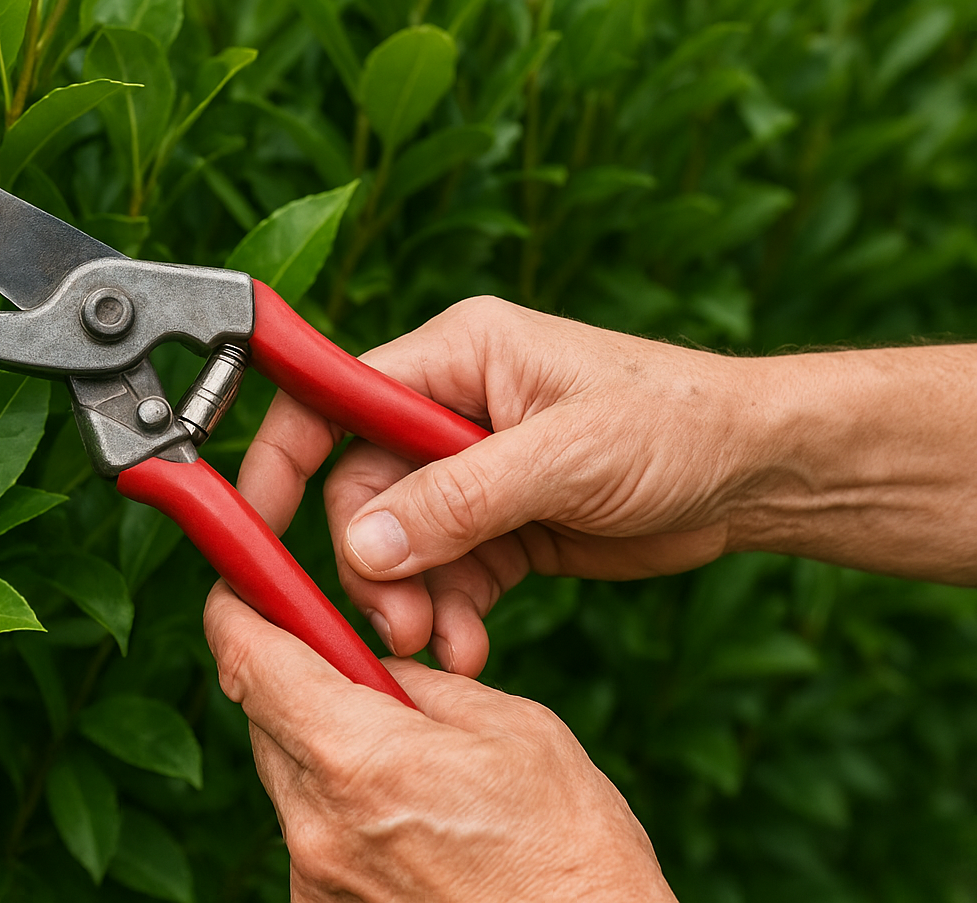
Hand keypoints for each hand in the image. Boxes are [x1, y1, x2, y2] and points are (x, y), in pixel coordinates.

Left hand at [203, 581, 675, 902]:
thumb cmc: (570, 852)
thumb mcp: (510, 730)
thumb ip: (416, 685)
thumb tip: (364, 663)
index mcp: (359, 758)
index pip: (249, 659)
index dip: (237, 610)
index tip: (244, 587)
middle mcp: (317, 825)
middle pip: (263, 718)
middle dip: (296, 681)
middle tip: (355, 674)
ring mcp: (314, 879)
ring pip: (287, 778)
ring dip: (325, 752)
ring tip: (411, 771)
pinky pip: (310, 834)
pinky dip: (340, 811)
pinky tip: (408, 823)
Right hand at [238, 296, 751, 673]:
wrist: (755, 473)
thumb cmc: (677, 423)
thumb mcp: (565, 457)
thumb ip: (458, 499)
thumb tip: (362, 544)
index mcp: (455, 358)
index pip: (333, 398)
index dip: (281, 456)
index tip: (251, 521)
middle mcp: (449, 410)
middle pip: (361, 490)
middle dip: (372, 562)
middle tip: (399, 624)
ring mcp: (472, 471)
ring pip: (397, 544)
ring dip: (411, 601)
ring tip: (445, 648)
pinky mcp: (498, 524)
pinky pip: (444, 576)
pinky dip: (449, 615)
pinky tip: (472, 648)